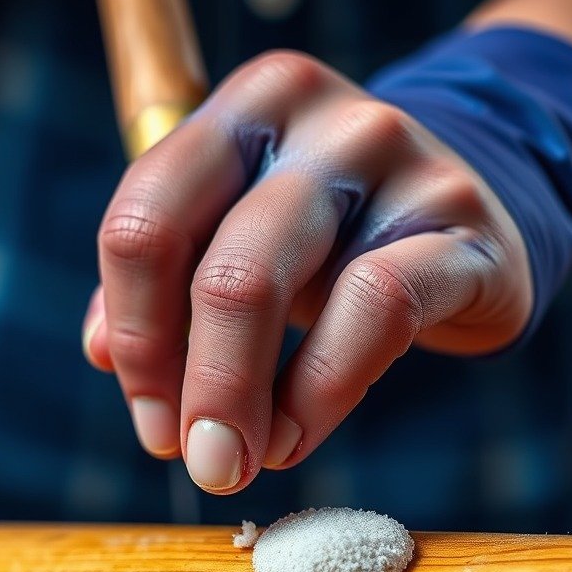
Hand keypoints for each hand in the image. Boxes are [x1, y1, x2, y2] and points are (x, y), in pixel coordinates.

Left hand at [82, 50, 532, 493]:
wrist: (470, 219)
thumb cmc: (334, 243)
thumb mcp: (242, 243)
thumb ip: (166, 286)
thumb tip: (101, 352)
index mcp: (244, 109)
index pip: (147, 219)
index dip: (137, 335)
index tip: (153, 421)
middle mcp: (316, 118)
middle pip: (217, 265)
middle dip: (194, 385)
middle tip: (201, 462)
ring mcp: (394, 158)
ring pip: (283, 283)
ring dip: (247, 395)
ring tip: (249, 459)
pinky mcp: (461, 220)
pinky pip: (378, 309)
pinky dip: (324, 389)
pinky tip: (302, 431)